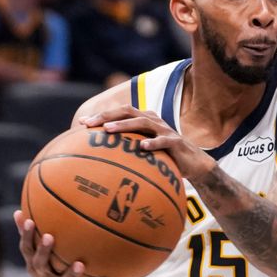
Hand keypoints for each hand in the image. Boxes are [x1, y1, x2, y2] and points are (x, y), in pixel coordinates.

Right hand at [15, 210, 106, 276]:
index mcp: (34, 265)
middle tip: (49, 236)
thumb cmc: (49, 268)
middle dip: (43, 251)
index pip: (27, 249)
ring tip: (80, 264)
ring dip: (71, 274)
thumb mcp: (39, 254)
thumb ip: (31, 235)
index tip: (30, 221)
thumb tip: (18, 211)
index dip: (26, 236)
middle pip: (40, 265)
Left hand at [80, 105, 216, 183]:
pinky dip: (153, 143)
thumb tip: (98, 161)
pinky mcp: (176, 142)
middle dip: (107, 115)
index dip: (102, 115)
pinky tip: (142, 147)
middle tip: (89, 123)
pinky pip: (164, 141)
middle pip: (129, 112)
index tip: (81, 123)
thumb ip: (127, 150)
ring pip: (144, 123)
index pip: (121, 112)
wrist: (195, 164)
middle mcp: (154, 121)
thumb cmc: (165, 159)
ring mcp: (165, 131)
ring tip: (109, 129)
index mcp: (145, 120)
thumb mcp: (145, 152)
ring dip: (125, 125)